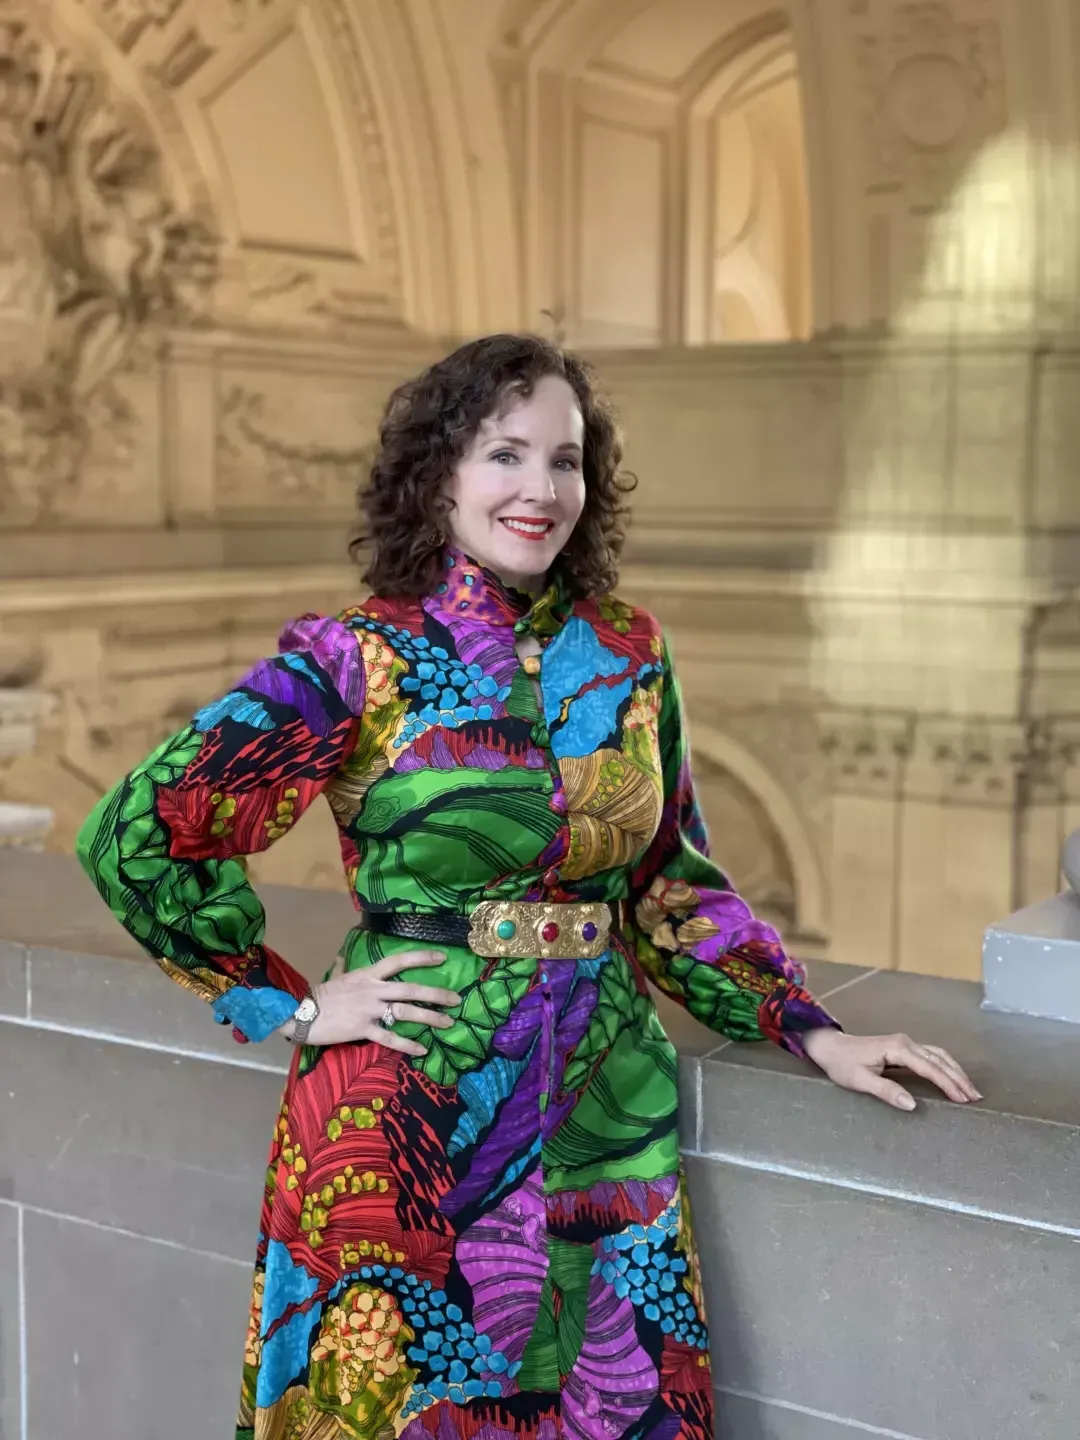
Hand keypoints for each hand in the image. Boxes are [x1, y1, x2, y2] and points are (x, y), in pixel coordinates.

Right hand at [283, 950, 460, 1056]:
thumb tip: (342, 956)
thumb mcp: (335, 977)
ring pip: (405, 1012)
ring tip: (448, 1022)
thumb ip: (343, 967)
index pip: (399, 961)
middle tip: (456, 998)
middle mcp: (373, 990)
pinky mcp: (363, 1030)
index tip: (442, 957)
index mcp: (368, 975)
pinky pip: (389, 1038)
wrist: (301, 1013)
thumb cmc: (319, 995)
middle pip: (410, 988)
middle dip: (436, 993)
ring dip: (429, 1017)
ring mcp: (369, 1010)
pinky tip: (422, 1049)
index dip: (421, 957)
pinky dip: (407, 1044)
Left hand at [801, 1027, 981, 1110]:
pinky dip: (946, 1066)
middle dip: (959, 1078)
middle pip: (939, 1060)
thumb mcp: (860, 1081)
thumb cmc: (843, 1065)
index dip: (948, 1083)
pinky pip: (932, 1056)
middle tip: (975, 1098)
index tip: (963, 1099)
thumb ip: (886, 1091)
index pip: (929, 1067)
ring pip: (939, 1056)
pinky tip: (955, 1076)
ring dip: (956, 1071)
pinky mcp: (904, 1048)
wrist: (831, 1047)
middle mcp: (906, 1043)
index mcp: (897, 1049)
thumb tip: (912, 1105)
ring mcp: (906, 1043)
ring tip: (971, 1090)